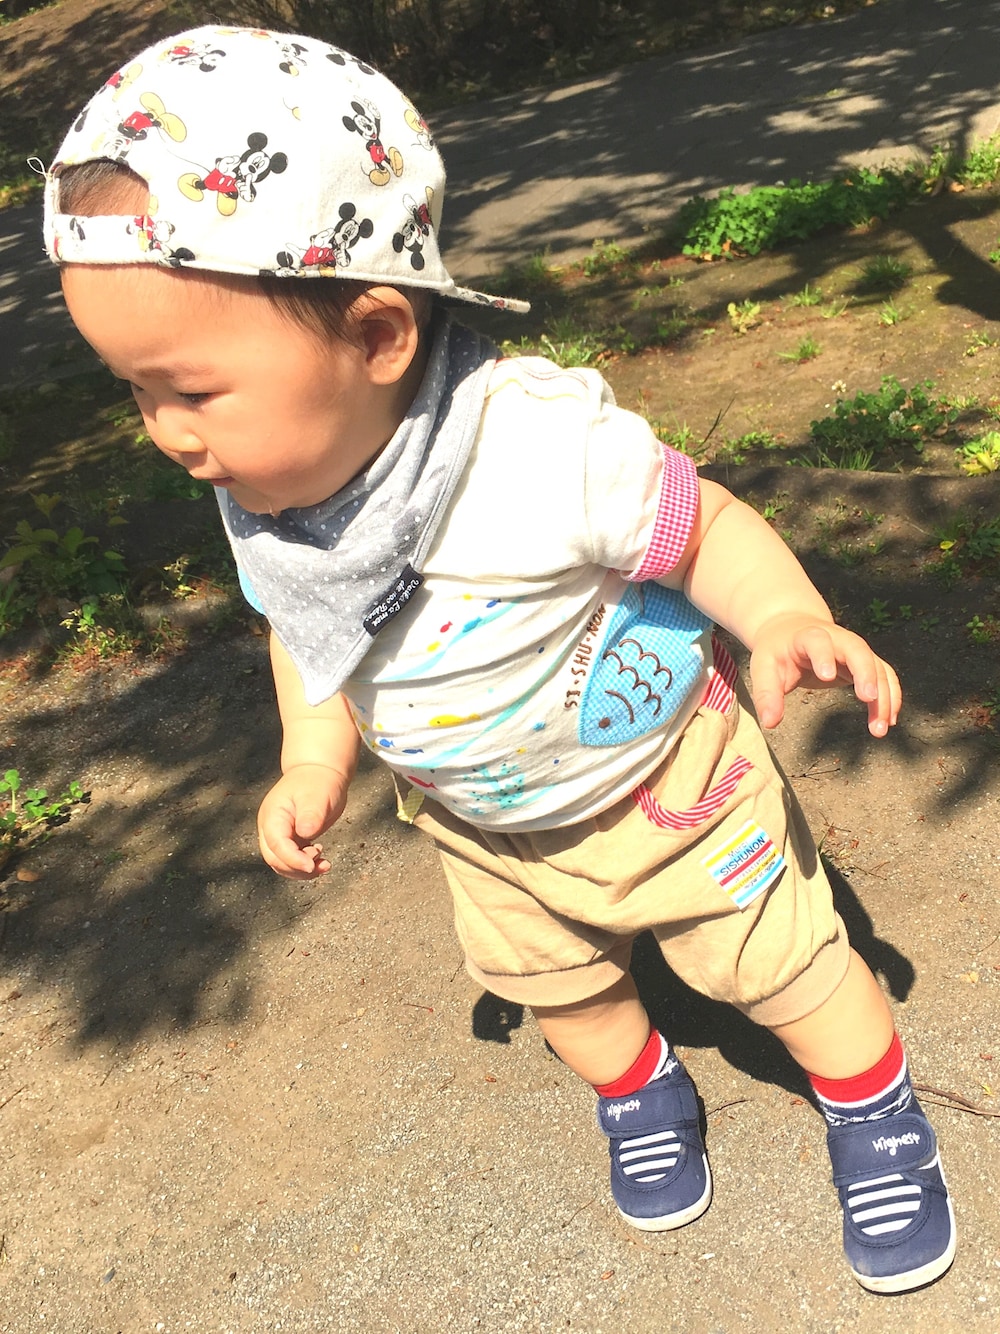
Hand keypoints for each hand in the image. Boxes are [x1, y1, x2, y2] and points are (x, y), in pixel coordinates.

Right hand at [257, 763, 350, 878]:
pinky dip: (305, 865)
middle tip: (321, 866)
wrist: (319, 772)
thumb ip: (311, 815)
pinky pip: (292, 859)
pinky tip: (320, 858)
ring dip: (302, 870)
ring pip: (282, 863)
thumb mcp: (317, 796)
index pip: (276, 844)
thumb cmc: (318, 781)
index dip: (292, 859)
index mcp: (273, 816)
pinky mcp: (290, 839)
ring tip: (324, 864)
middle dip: (297, 868)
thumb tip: (306, 833)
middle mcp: (271, 827)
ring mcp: (279, 834)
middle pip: (275, 859)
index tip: (311, 865)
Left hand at [748, 615, 900, 736]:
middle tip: (868, 699)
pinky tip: (888, 721)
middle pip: (858, 649)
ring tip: (879, 729)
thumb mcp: (764, 668)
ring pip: (877, 667)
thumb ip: (766, 694)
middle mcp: (837, 639)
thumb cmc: (777, 652)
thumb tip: (769, 723)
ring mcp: (855, 650)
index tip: (827, 676)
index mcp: (808, 636)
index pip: (818, 641)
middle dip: (866, 672)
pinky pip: (885, 677)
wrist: (792, 630)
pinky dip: (890, 697)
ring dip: (883, 696)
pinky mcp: (865, 662)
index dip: (823, 655)